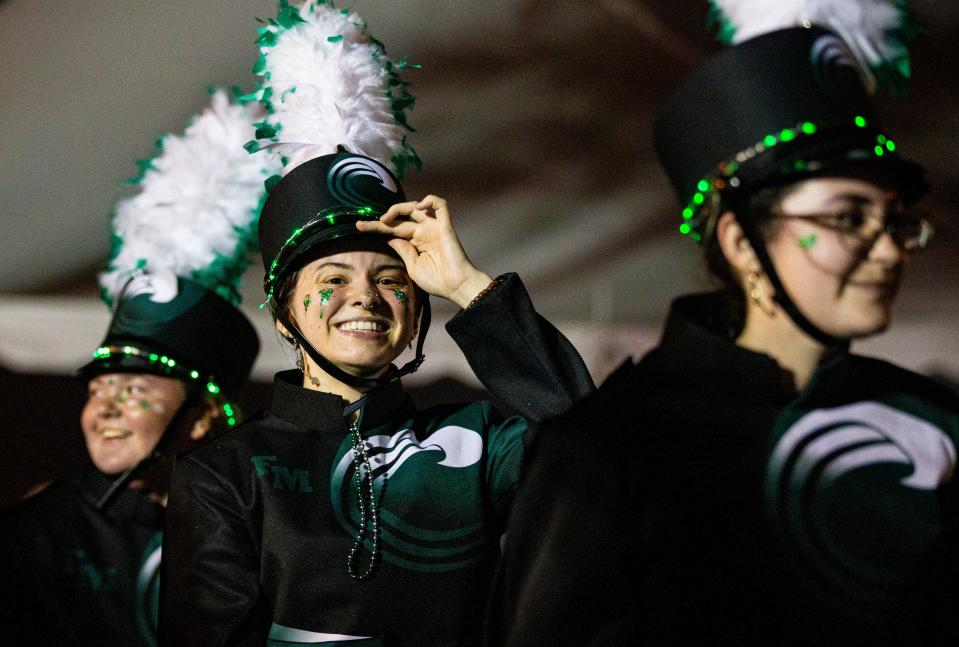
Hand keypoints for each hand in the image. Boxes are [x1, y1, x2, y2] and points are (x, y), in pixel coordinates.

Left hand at [355, 195, 492, 307]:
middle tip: (364, 224)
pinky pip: (440, 205)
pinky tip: (418, 206)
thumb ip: (402, 250)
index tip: (358, 226)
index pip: (392, 230)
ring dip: (399, 208)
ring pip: (415, 207)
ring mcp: (434, 227)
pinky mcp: (445, 226)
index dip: (376, 227)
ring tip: (387, 218)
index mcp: (415, 243)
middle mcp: (423, 232)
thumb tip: (390, 238)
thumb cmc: (436, 281)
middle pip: (400, 218)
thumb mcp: (412, 267)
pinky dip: (430, 200)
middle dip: (381, 219)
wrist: (456, 286)